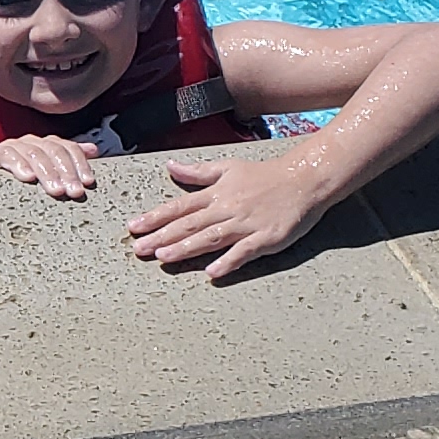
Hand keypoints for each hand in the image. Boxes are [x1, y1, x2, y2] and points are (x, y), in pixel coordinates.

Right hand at [0, 135, 102, 199]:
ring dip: (47, 172)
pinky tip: (28, 177)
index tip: (88, 182)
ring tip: (55, 191)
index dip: (79, 163)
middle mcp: (30, 141)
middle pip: (53, 150)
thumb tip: (94, 150)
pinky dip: (19, 165)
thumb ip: (67, 161)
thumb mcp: (45, 173)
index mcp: (45, 145)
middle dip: (66, 172)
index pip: (67, 148)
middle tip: (74, 192)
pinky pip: (8, 155)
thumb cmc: (17, 182)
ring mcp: (12, 146)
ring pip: (34, 153)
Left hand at [128, 154, 343, 281]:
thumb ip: (197, 172)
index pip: (179, 207)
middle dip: (162, 236)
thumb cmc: (265, 175)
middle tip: (138, 249)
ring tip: (164, 257)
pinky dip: (228, 262)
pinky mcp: (265, 238)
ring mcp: (246, 224)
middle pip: (190, 224)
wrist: (304, 179)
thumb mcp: (228, 167)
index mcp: (216, 193)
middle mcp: (227, 208)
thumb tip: (170, 165)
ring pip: (211, 237)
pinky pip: (244, 251)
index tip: (133, 227)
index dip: (155, 217)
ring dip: (186, 248)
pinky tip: (212, 273)